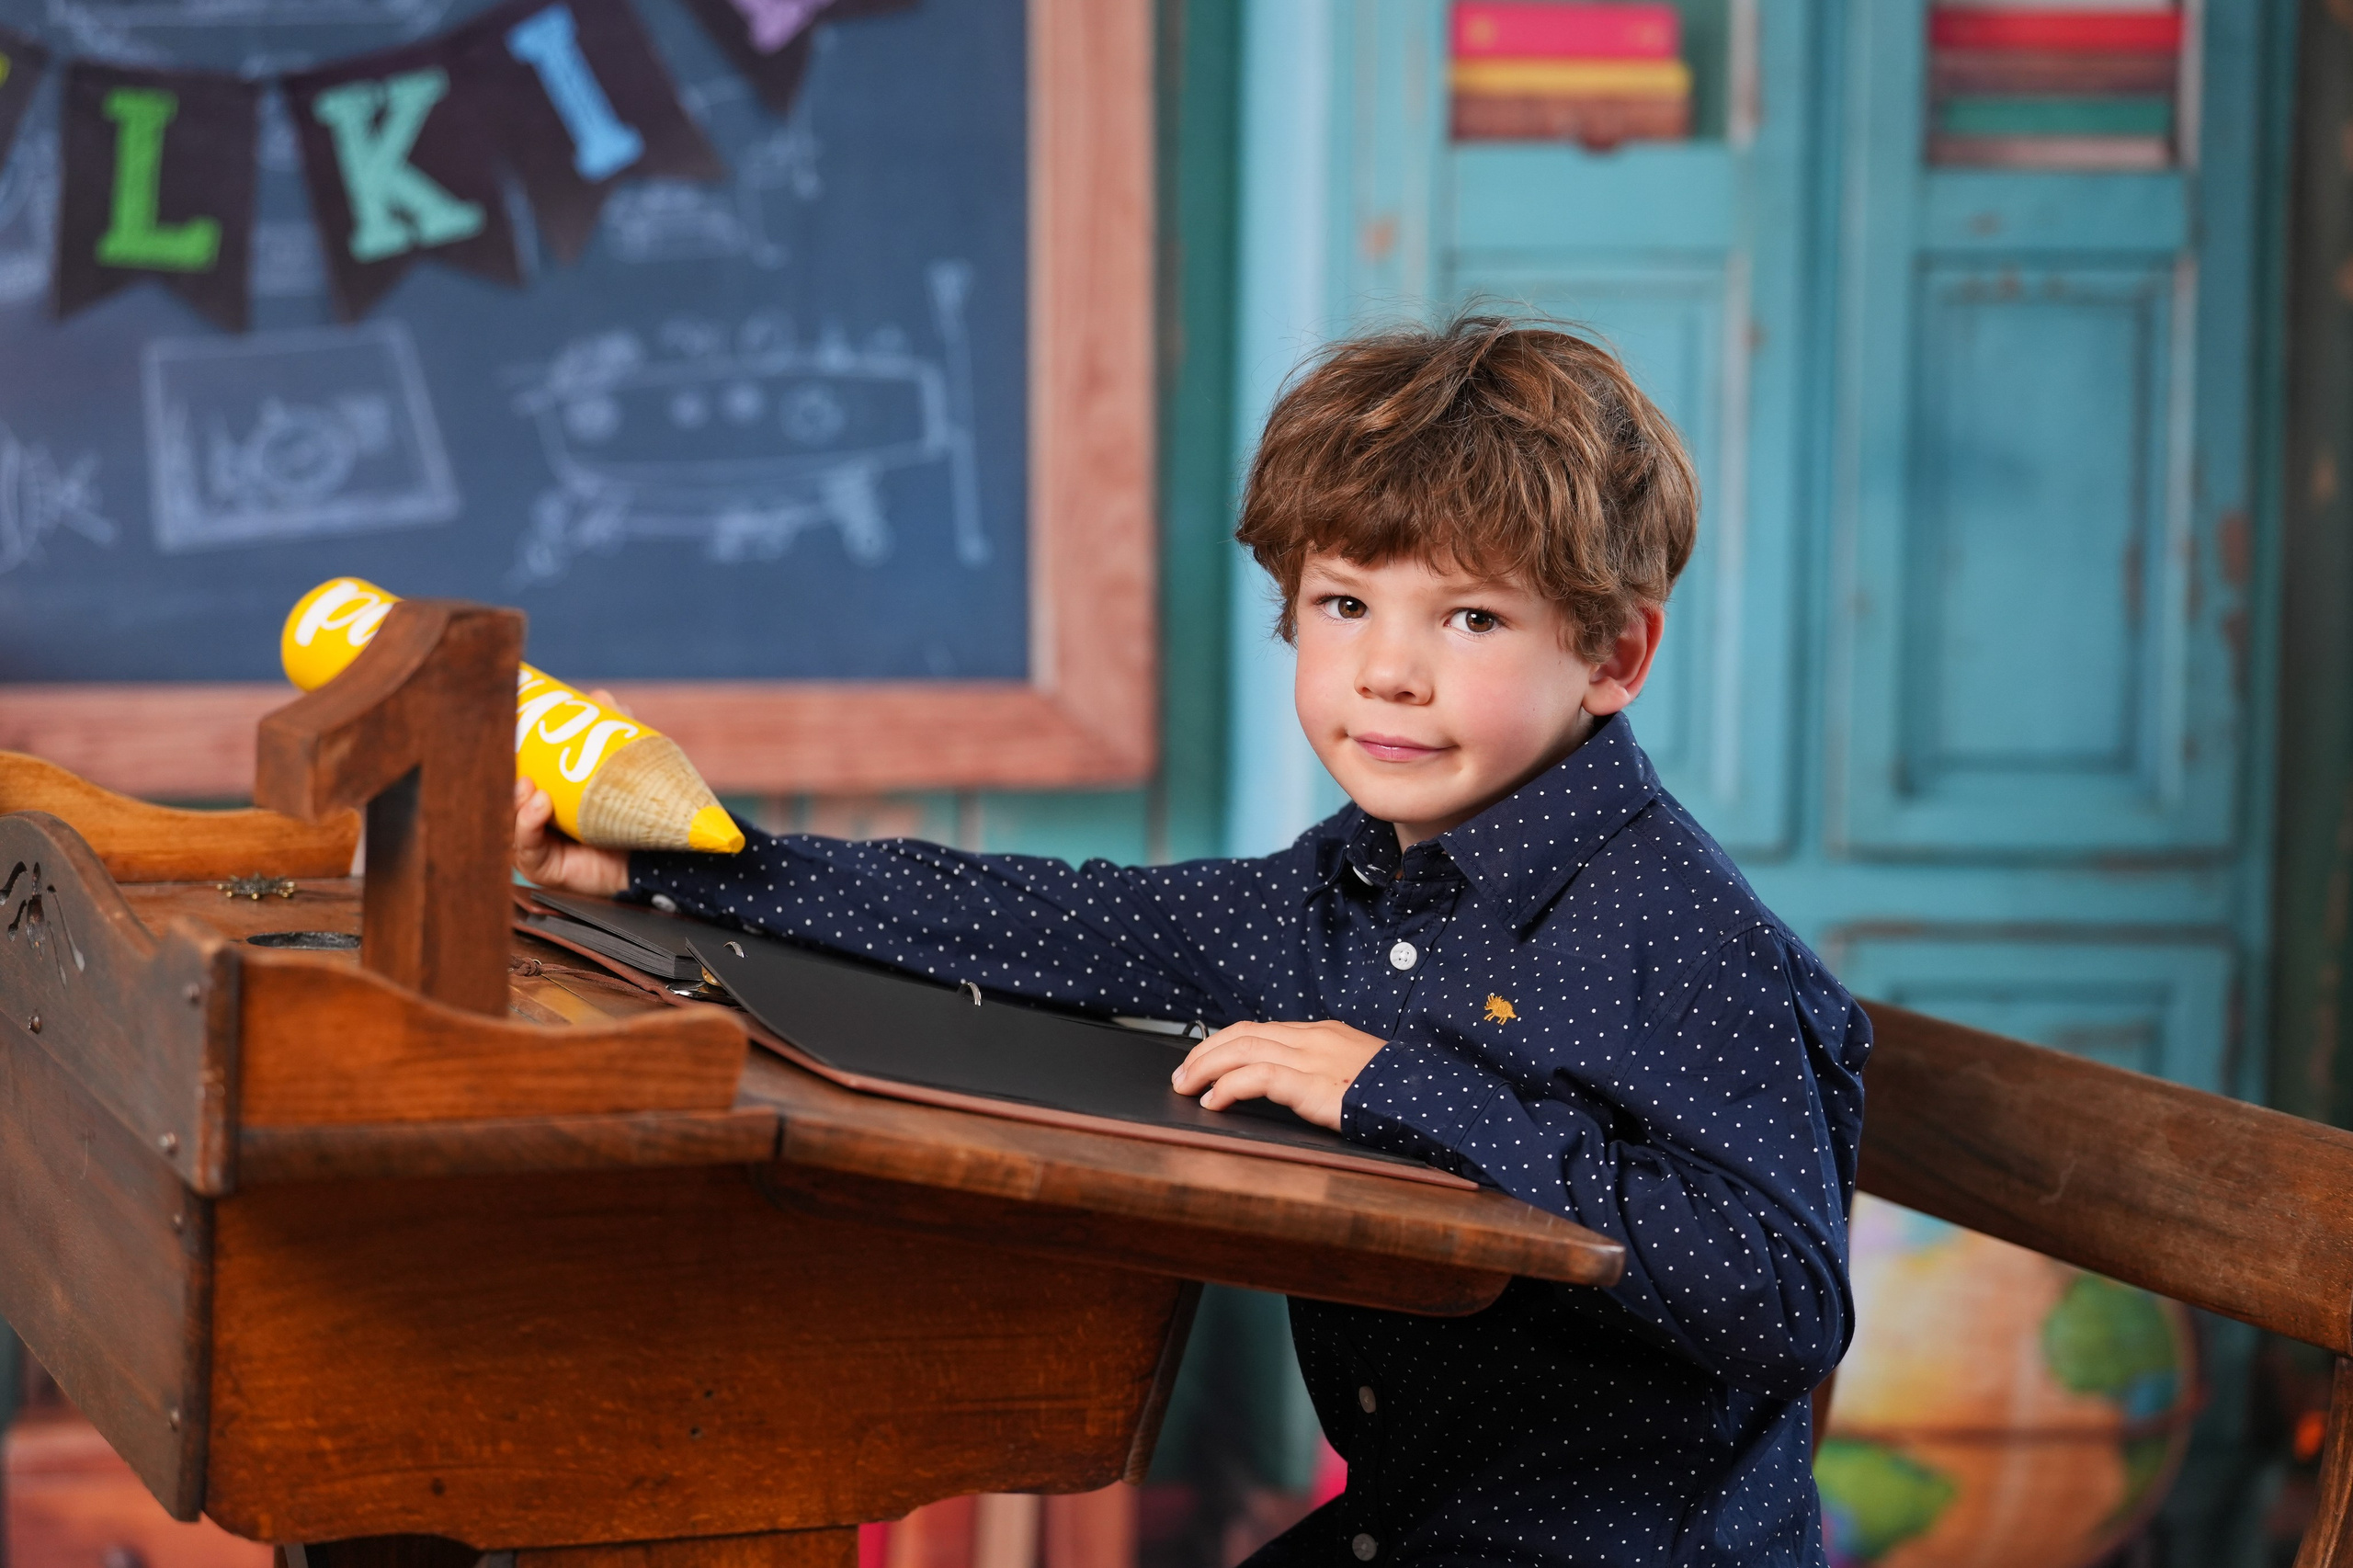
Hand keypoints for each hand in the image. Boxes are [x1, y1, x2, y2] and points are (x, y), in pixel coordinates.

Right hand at [512, 686, 634, 895]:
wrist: (654, 861)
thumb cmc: (629, 817)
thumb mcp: (618, 770)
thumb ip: (611, 733)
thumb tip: (598, 697)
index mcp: (541, 794)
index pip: (513, 770)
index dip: (505, 750)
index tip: (508, 725)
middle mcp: (532, 818)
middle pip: (504, 794)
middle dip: (504, 773)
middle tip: (513, 753)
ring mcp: (534, 844)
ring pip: (509, 819)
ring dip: (514, 799)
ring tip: (526, 783)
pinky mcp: (543, 868)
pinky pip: (526, 848)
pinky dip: (528, 824)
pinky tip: (538, 805)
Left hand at [1172, 1019, 1385, 1131]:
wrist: (1430, 1099)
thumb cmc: (1399, 1093)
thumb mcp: (1357, 1074)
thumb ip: (1325, 1073)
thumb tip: (1295, 1088)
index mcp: (1323, 1034)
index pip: (1260, 1029)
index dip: (1224, 1043)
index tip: (1205, 1060)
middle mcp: (1313, 1039)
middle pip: (1242, 1033)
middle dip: (1204, 1052)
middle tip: (1182, 1074)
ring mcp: (1312, 1058)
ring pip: (1241, 1050)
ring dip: (1205, 1068)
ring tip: (1186, 1086)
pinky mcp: (1312, 1084)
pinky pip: (1257, 1077)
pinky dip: (1227, 1086)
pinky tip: (1213, 1101)